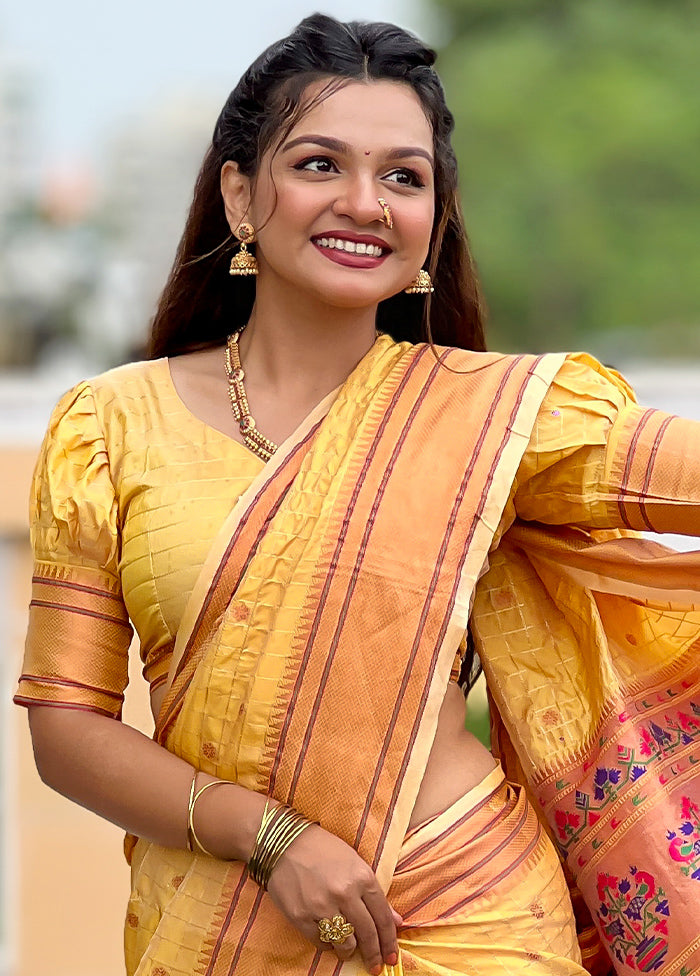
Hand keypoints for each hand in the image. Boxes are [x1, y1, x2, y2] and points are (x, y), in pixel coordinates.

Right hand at [266, 823, 401, 973]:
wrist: (283, 843)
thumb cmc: (322, 849)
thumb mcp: (354, 863)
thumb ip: (374, 894)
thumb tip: (396, 921)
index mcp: (362, 877)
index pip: (383, 917)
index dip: (390, 941)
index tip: (392, 957)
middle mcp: (344, 893)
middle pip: (367, 934)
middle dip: (374, 955)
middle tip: (376, 967)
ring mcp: (321, 906)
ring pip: (346, 944)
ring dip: (349, 951)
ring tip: (348, 950)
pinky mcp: (301, 917)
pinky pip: (321, 942)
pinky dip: (327, 944)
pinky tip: (328, 937)